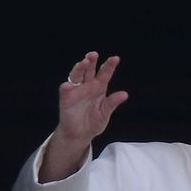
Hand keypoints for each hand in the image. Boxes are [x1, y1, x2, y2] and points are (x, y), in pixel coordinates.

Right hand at [40, 51, 128, 181]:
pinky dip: (67, 86)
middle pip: (89, 70)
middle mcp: (87, 86)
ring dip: (79, 68)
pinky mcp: (66, 99)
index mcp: (99, 87)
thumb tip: (125, 94)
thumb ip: (112, 103)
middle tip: (94, 54)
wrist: (80, 135)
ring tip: (84, 62)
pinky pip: (66, 90)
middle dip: (91, 61)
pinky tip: (69, 85)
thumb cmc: (93, 122)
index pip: (104, 74)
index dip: (109, 66)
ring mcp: (76, 91)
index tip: (115, 59)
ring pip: (76, 75)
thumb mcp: (105, 113)